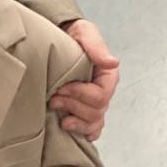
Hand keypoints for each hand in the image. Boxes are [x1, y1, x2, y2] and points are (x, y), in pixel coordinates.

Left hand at [52, 19, 118, 139]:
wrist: (60, 39)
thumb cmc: (74, 35)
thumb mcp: (84, 33)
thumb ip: (96, 47)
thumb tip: (112, 63)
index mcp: (107, 76)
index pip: (100, 95)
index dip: (80, 95)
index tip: (62, 87)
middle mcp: (103, 91)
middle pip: (96, 112)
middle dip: (74, 107)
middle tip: (54, 99)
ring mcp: (94, 103)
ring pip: (94, 124)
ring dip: (77, 123)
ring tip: (60, 118)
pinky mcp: (84, 110)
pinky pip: (92, 129)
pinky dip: (85, 133)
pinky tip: (76, 132)